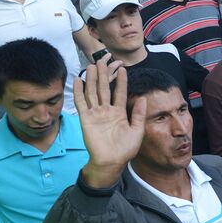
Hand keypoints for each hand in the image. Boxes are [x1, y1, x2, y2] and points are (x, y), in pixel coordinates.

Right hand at [73, 56, 147, 185]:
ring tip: (91, 66)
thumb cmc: (125, 149)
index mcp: (119, 112)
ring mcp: (95, 114)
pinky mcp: (85, 119)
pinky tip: (78, 80)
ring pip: (93, 92)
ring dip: (92, 79)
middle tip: (102, 60)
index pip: (119, 92)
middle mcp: (106, 111)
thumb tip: (143, 98)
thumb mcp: (137, 130)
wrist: (111, 161)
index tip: (123, 68)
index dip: (121, 81)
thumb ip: (138, 114)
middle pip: (104, 89)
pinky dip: (79, 91)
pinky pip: (81, 103)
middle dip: (103, 75)